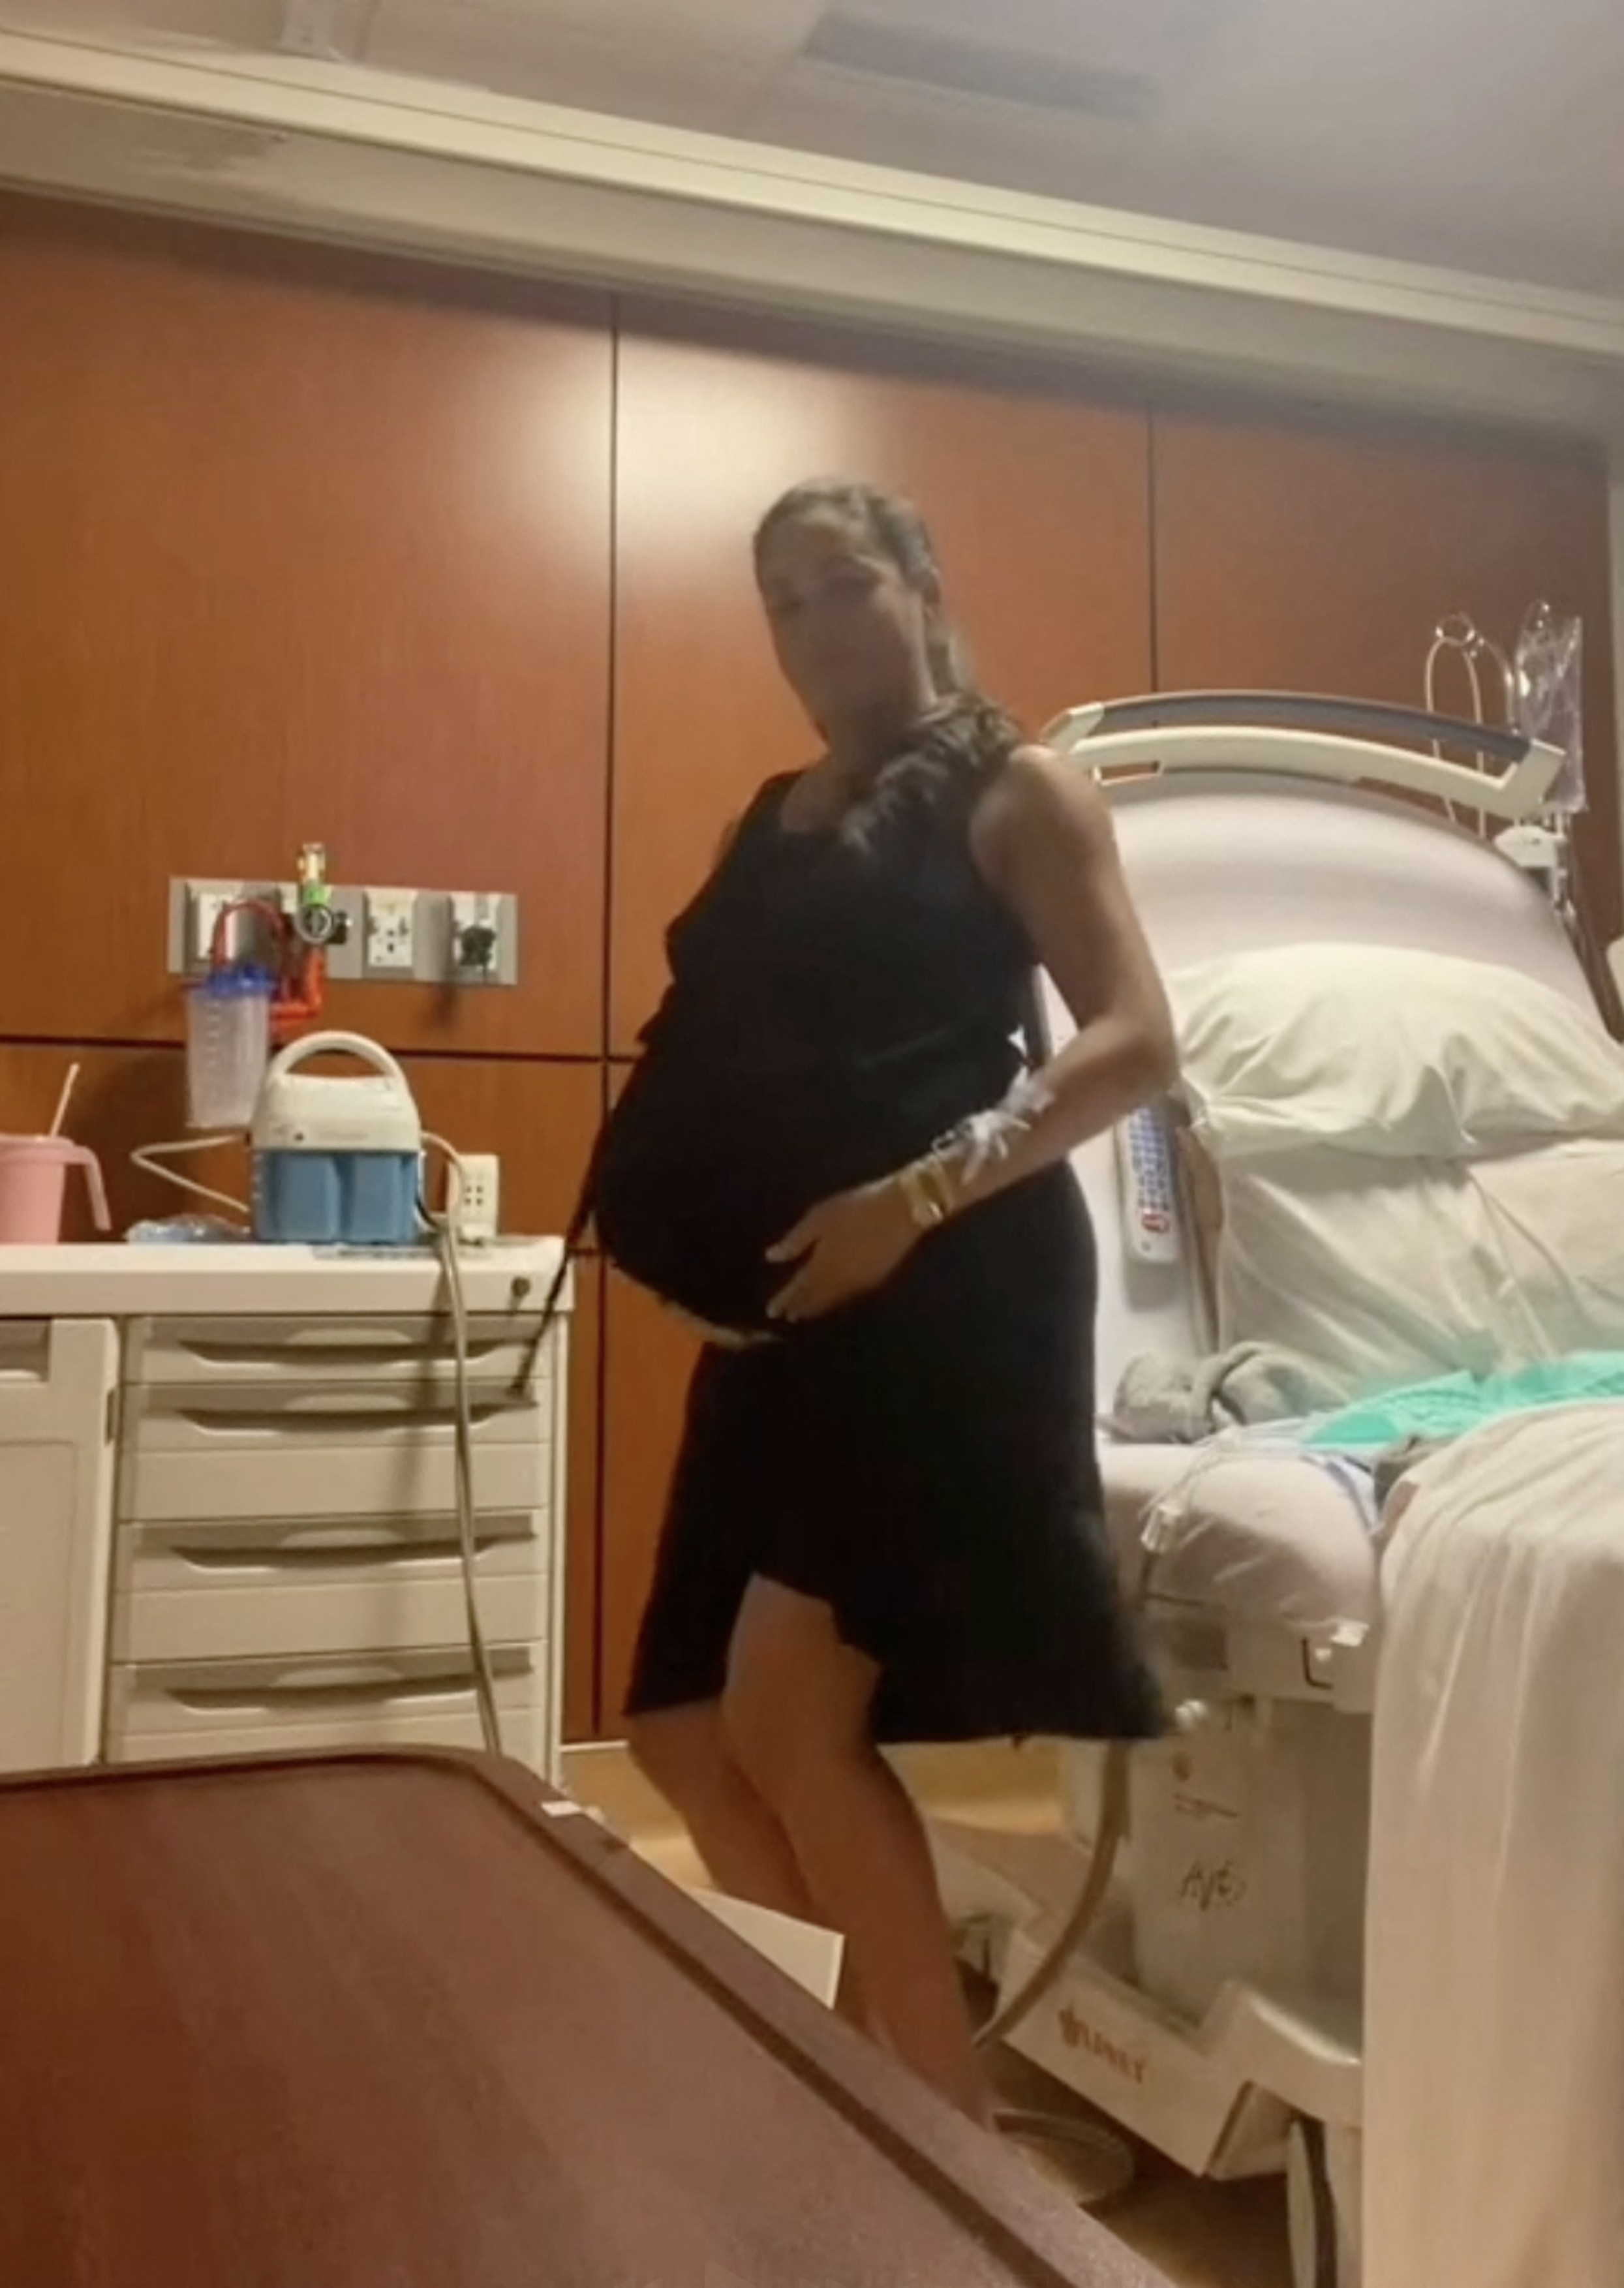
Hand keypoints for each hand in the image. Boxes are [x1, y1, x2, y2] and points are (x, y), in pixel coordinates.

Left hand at [766, 1180, 921, 1322]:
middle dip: (800, 1308)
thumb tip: (771, 1257)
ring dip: (818, 1308)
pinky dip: (837, 1301)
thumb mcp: (820, 1218)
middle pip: (816, 1299)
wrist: (901, 1211)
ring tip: (805, 1313)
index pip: (799, 1288)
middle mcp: (839, 1280)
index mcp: (823, 1264)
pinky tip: (834, 1298)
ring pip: (833, 1301)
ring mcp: (860, 1282)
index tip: (773, 1311)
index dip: (785, 1300)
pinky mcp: (876, 1279)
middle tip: (788, 1316)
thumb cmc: (856, 1208)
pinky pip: (849, 1296)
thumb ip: (796, 1240)